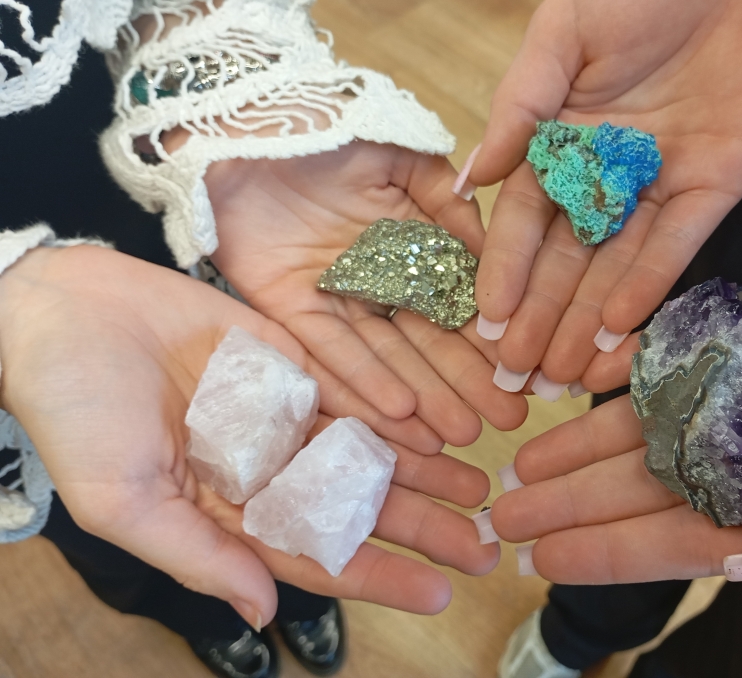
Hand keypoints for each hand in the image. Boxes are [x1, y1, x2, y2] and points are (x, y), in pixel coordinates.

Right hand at [0, 246, 497, 624]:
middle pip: (357, 503)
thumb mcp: (125, 502)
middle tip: (486, 544)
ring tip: (480, 488)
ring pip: (366, 447)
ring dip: (423, 470)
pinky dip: (394, 408)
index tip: (441, 591)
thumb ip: (198, 557)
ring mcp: (281, 411)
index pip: (319, 552)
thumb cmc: (75, 414)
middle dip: (423, 526)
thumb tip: (263, 615)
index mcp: (230, 510)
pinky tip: (440, 426)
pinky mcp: (288, 358)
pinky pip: (351, 386)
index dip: (380, 575)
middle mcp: (266, 465)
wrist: (64, 315)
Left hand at [202, 142, 528, 446]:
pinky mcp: (286, 305)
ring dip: (423, 395)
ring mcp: (332, 294)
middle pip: (426, 338)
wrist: (244, 119)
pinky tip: (400, 413)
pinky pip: (328, 349)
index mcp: (407, 239)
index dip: (487, 334)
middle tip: (506, 417)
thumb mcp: (402, 154)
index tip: (522, 369)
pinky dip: (362, 380)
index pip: (454, 296)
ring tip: (462, 433)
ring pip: (385, 353)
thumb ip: (447, 200)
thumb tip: (491, 253)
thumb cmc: (327, 123)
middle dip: (466, 381)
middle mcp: (374, 275)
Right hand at [469, 0, 741, 387]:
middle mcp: (607, 171)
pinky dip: (649, 286)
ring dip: (588, 318)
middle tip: (518, 372)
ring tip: (562, 372)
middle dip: (542, 314)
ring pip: (617, 264)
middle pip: (567, 256)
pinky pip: (678, 245)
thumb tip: (470, 176)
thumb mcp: (561, 34)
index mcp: (561, 138)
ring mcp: (660, 182)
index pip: (523, 218)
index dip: (504, 270)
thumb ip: (519, 108)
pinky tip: (618, 329)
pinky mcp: (716, 184)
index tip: (485, 322)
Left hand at [490, 223, 741, 581]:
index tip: (543, 558)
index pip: (688, 534)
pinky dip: (640, 357)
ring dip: (588, 437)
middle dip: (577, 499)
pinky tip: (584, 373)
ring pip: (660, 413)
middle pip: (653, 477)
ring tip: (522, 455)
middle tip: (502, 511)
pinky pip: (695, 339)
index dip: (614, 549)